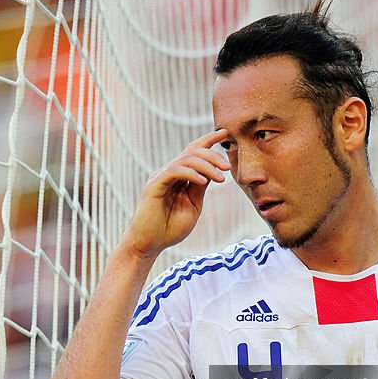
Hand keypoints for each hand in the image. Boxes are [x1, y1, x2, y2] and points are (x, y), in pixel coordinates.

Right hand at [121, 129, 230, 258]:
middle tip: (228, 166)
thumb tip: (212, 171)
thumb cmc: (169, 228)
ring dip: (207, 165)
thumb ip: (200, 187)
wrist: (149, 245)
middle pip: (192, 151)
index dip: (208, 140)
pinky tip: (204, 182)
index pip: (193, 152)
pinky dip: (191, 173)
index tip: (224, 134)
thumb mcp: (192, 205)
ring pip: (186, 159)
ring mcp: (160, 177)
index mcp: (178, 177)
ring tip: (221, 178)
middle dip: (213, 155)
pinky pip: (174, 171)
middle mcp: (168, 173)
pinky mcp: (154, 186)